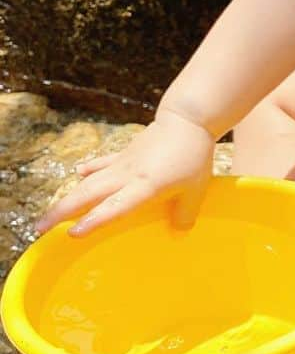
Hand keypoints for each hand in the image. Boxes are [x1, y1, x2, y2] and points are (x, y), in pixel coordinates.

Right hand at [35, 107, 215, 236]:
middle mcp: (127, 174)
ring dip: (68, 196)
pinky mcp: (124, 153)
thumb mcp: (197, 189)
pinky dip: (90, 170)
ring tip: (49, 213)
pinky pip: (102, 164)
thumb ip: (185, 213)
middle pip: (88, 194)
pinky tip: (78, 173)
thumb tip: (179, 234)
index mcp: (144, 185)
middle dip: (62, 211)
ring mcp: (122, 162)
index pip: (115, 206)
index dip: (94, 220)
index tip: (73, 233)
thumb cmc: (193, 155)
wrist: (186, 119)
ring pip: (89, 181)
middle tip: (40, 228)